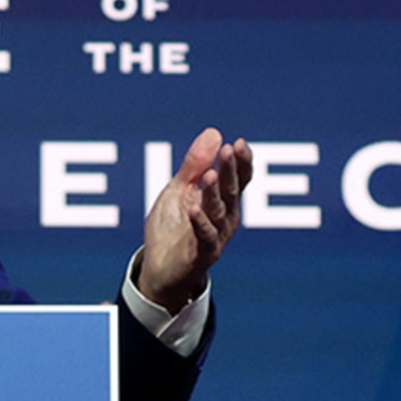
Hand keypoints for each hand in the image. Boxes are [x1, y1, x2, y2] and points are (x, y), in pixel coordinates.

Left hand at [136, 129, 253, 314]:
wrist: (160, 269)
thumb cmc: (173, 228)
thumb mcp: (179, 190)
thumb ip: (195, 164)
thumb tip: (214, 131)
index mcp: (223, 200)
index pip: (238, 178)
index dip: (241, 162)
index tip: (238, 143)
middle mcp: (226, 217)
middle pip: (231, 190)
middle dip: (230, 170)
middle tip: (229, 150)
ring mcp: (216, 236)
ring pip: (218, 211)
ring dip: (214, 193)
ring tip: (210, 174)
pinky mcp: (202, 254)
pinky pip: (204, 237)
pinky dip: (199, 222)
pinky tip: (194, 206)